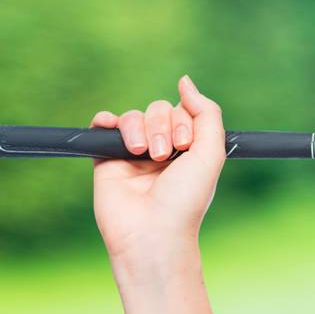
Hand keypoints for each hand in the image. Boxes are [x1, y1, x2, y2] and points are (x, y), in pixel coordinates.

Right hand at [90, 74, 225, 263]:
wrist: (151, 232)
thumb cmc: (185, 199)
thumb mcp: (211, 153)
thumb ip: (207, 114)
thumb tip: (185, 81)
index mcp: (189, 148)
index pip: (183, 111)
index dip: (183, 121)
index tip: (184, 147)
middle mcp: (163, 148)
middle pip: (159, 109)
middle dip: (162, 126)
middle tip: (163, 155)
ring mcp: (134, 152)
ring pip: (134, 115)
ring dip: (139, 128)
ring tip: (142, 153)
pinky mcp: (107, 158)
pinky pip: (103, 125)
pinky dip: (106, 121)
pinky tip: (112, 130)